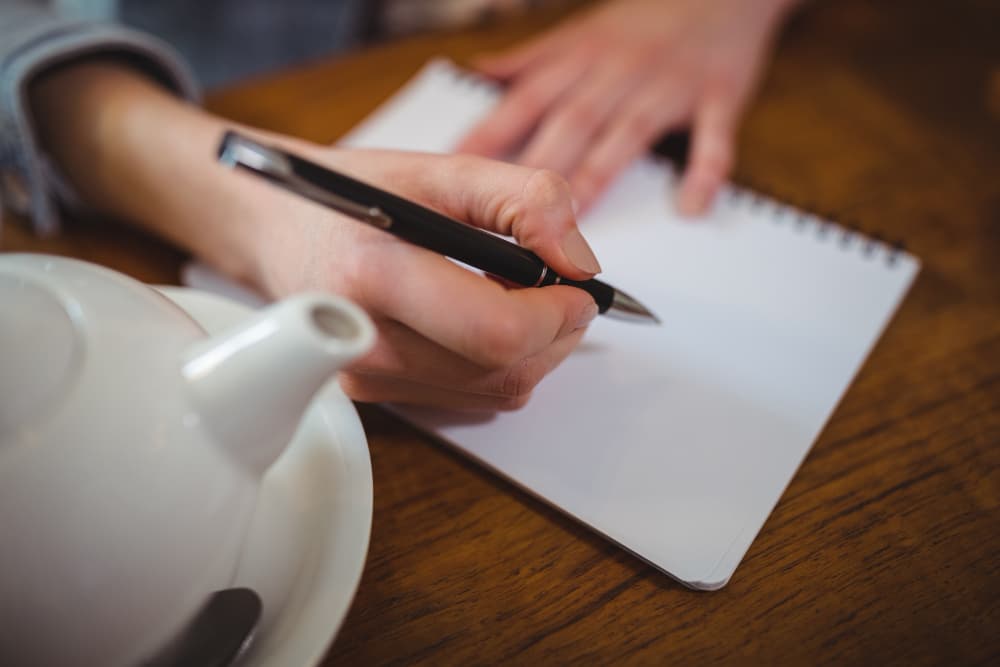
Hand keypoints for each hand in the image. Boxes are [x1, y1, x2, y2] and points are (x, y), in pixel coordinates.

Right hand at [249, 147, 602, 409]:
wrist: (275, 228)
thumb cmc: (353, 196)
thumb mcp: (443, 170)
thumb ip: (526, 201)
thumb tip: (580, 263)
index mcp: (376, 274)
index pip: (495, 333)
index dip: (557, 314)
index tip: (576, 285)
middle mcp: (364, 341)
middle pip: (506, 373)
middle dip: (557, 333)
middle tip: (559, 287)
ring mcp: (366, 378)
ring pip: (497, 394)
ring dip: (533, 350)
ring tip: (514, 295)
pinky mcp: (374, 396)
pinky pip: (472, 398)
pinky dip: (500, 364)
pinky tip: (481, 319)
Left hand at [457, 0, 796, 213]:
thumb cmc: (643, 21)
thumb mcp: (580, 32)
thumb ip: (530, 60)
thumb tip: (478, 74)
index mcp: (581, 58)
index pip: (526, 99)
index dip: (490, 134)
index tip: (456, 168)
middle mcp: (619, 71)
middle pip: (573, 121)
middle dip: (540, 165)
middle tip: (511, 213)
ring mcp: (668, 85)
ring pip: (628, 132)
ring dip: (601, 173)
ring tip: (575, 219)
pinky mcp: (717, 95)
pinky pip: (711, 136)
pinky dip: (704, 171)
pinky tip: (689, 206)